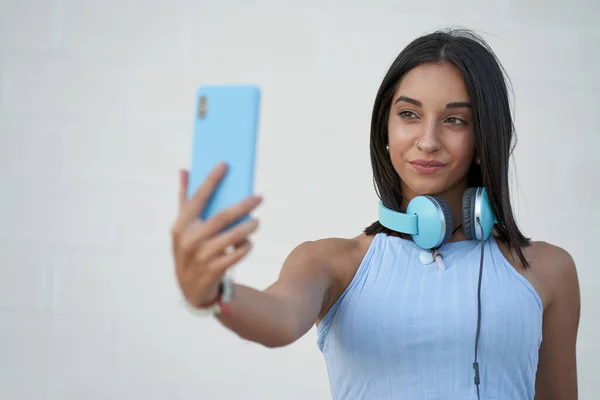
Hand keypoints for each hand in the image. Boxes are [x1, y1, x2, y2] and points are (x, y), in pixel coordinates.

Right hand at [171, 163, 261, 307]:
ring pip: (232, 237)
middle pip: (222, 217)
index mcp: (182, 224)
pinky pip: (236, 255)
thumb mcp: (183, 226)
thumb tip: (184, 170)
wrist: (190, 288)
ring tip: (256, 222)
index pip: (198, 197)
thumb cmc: (189, 248)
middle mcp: (190, 239)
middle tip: (259, 197)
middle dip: (243, 205)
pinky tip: (248, 242)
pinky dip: (245, 247)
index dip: (211, 180)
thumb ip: (185, 199)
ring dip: (248, 228)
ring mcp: (202, 256)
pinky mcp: (214, 270)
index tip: (225, 164)